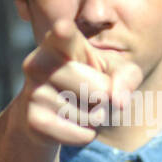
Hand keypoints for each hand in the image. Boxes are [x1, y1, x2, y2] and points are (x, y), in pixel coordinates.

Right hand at [16, 19, 142, 147]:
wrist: (49, 115)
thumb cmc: (88, 82)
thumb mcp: (114, 71)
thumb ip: (127, 76)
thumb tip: (118, 101)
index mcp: (60, 42)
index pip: (63, 36)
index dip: (64, 32)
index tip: (63, 27)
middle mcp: (39, 62)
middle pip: (101, 90)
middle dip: (104, 98)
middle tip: (85, 92)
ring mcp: (33, 92)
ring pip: (92, 115)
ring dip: (93, 118)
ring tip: (74, 106)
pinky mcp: (34, 121)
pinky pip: (82, 134)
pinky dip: (86, 134)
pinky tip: (68, 123)